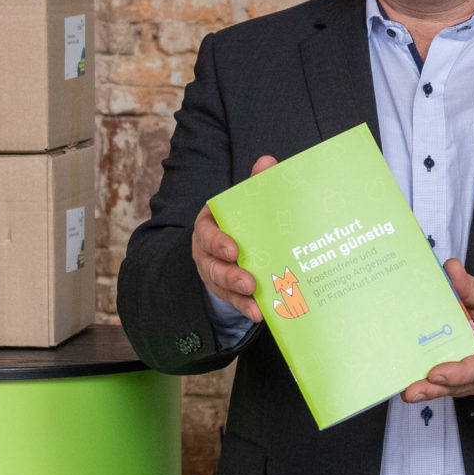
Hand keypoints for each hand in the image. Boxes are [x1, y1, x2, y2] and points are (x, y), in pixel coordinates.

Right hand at [192, 155, 276, 321]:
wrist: (232, 242)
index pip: (207, 233)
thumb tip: (267, 162)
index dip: (218, 242)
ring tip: (256, 299)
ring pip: (220, 285)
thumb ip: (254, 184)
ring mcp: (214, 272)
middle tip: (249, 281)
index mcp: (209, 224)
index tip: (234, 250)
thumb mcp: (245, 202)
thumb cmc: (241, 218)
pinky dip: (245, 307)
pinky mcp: (225, 291)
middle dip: (230, 274)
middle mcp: (206, 251)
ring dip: (239, 295)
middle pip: (212, 264)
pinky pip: (233, 301)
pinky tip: (260, 313)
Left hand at [402, 260, 473, 401]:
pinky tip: (419, 384)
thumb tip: (450, 268)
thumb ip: (470, 286)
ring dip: (434, 391)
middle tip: (412, 390)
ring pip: (460, 389)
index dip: (458, 372)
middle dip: (436, 389)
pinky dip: (440, 387)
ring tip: (409, 390)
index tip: (436, 374)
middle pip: (466, 383)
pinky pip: (459, 387)